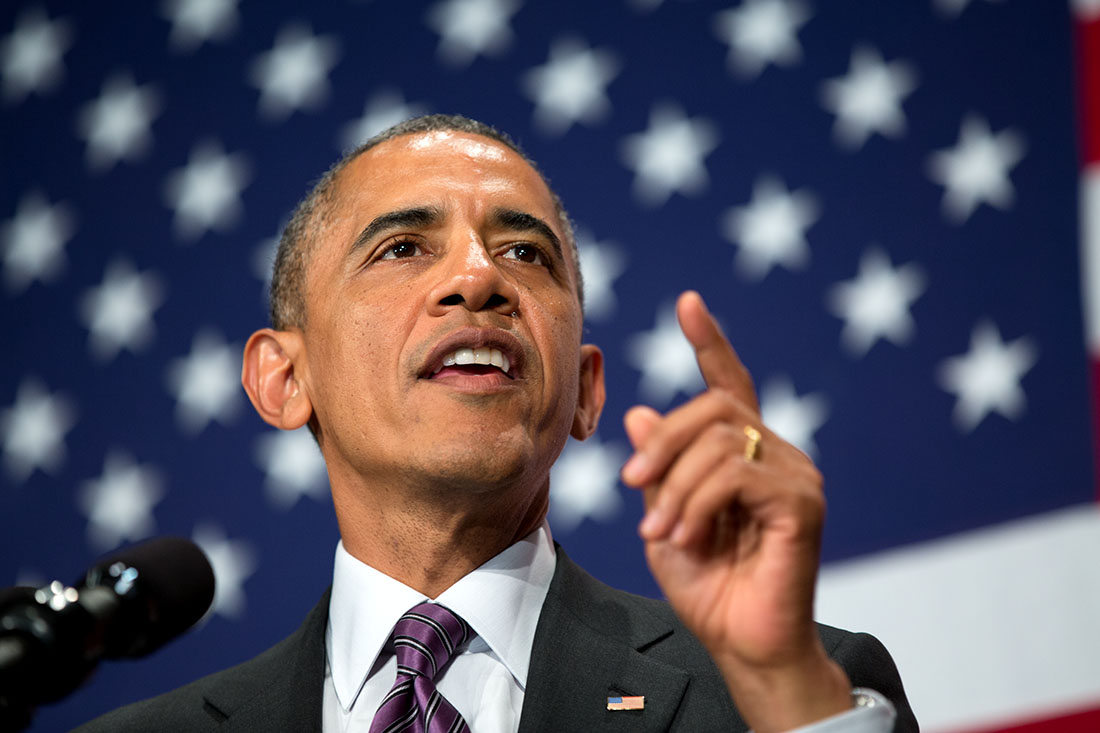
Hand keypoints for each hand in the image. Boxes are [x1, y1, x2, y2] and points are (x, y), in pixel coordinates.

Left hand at [620, 291, 850, 731]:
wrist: (740, 644)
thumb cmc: (707, 586)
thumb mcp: (663, 518)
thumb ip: (658, 468)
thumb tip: (640, 412)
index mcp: (744, 455)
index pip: (730, 384)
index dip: (710, 342)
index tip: (688, 302)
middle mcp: (778, 455)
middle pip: (715, 407)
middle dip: (664, 442)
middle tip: (632, 482)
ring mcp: (796, 476)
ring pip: (721, 442)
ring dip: (675, 485)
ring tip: (658, 530)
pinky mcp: (803, 504)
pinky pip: (737, 476)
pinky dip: (697, 504)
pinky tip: (684, 536)